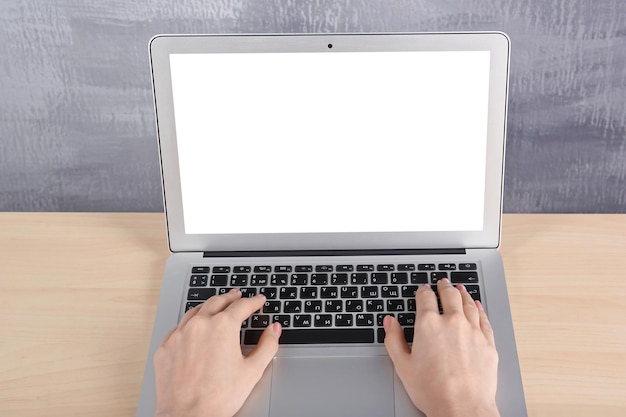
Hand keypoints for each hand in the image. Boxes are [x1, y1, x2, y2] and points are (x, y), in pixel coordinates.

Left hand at [153, 289, 281, 416]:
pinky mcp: (166, 347)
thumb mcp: (253, 370)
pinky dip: (190, 322)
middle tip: (239, 296)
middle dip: (231, 297)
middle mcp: (199, 325)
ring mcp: (179, 334)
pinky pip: (178, 327)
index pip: (242, 305)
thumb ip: (268, 345)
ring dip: (209, 305)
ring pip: (196, 310)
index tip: (259, 300)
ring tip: (218, 305)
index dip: (254, 301)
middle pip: (217, 301)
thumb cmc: (219, 397)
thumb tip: (274, 329)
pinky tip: (194, 327)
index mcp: (222, 326)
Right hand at [383, 279, 499, 416]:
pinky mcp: (488, 342)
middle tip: (442, 283)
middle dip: (444, 287)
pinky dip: (480, 309)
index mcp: (428, 324)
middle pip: (449, 295)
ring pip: (468, 303)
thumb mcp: (402, 365)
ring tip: (460, 289)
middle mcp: (452, 322)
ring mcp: (473, 331)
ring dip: (462, 293)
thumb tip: (389, 322)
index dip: (423, 291)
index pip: (425, 298)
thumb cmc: (433, 391)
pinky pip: (484, 318)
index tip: (422, 290)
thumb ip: (394, 339)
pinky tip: (477, 306)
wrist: (463, 409)